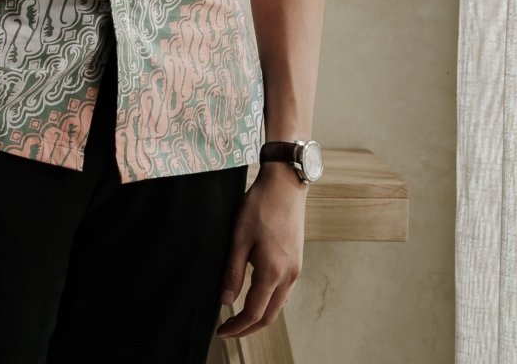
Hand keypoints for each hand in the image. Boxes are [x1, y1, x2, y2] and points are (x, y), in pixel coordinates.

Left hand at [216, 167, 307, 337]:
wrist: (286, 184)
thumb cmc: (260, 206)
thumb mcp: (239, 237)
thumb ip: (233, 271)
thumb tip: (225, 301)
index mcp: (273, 272)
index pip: (254, 313)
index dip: (237, 326)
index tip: (220, 331)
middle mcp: (289, 276)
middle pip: (269, 316)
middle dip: (248, 328)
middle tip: (227, 329)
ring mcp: (295, 269)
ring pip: (278, 305)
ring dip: (259, 316)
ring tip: (238, 316)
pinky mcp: (296, 261)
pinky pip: (283, 292)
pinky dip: (268, 302)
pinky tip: (255, 295)